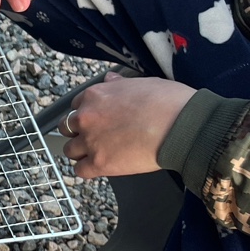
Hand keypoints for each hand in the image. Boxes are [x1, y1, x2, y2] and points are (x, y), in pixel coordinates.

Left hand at [60, 71, 194, 177]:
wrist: (183, 126)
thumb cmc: (169, 102)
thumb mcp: (141, 82)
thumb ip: (119, 84)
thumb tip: (110, 80)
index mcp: (95, 95)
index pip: (76, 106)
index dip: (86, 113)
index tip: (96, 120)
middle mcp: (86, 117)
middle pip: (67, 128)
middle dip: (79, 132)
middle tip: (95, 137)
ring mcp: (91, 140)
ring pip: (70, 150)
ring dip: (81, 152)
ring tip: (98, 153)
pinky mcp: (99, 163)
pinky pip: (80, 170)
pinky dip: (88, 170)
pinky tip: (100, 167)